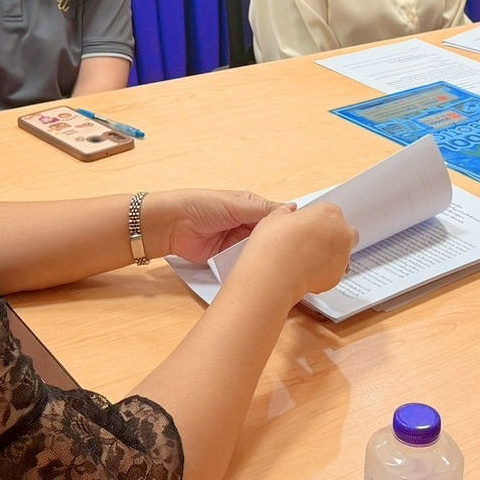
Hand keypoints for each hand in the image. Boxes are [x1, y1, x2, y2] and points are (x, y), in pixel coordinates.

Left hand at [145, 189, 284, 264]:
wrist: (172, 224)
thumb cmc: (202, 205)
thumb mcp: (236, 205)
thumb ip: (263, 210)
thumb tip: (294, 208)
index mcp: (251, 208)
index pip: (276, 218)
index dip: (289, 226)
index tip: (307, 236)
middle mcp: (247, 226)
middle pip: (269, 238)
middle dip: (279, 246)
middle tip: (298, 257)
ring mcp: (237, 244)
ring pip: (258, 253)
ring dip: (266, 258)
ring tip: (285, 267)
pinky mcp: (227, 259)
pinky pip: (243, 264)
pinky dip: (251, 268)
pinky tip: (264, 274)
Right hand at [240, 201, 357, 299]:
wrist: (275, 274)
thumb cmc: (275, 244)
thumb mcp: (274, 218)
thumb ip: (285, 213)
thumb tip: (287, 211)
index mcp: (329, 212)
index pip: (330, 213)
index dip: (317, 221)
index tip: (307, 227)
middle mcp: (342, 232)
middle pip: (343, 233)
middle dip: (331, 237)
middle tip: (310, 243)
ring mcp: (343, 255)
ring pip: (340, 254)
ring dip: (327, 255)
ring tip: (304, 260)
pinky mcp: (338, 276)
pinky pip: (332, 272)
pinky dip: (322, 272)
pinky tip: (304, 271)